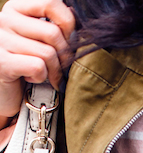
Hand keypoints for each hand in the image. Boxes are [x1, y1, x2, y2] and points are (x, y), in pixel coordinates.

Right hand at [0, 0, 74, 120]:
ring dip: (54, 70)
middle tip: (60, 66)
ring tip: (47, 75)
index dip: (67, 23)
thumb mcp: (36, 39)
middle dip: (64, 55)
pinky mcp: (2, 63)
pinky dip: (41, 77)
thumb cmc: (25, 64)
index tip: (68, 39)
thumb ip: (50, 25)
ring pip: (48, 53)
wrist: (4, 93)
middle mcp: (4, 19)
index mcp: (15, 8)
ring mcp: (0, 40)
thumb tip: (75, 18)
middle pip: (53, 33)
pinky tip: (32, 78)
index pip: (50, 2)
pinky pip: (38, 67)